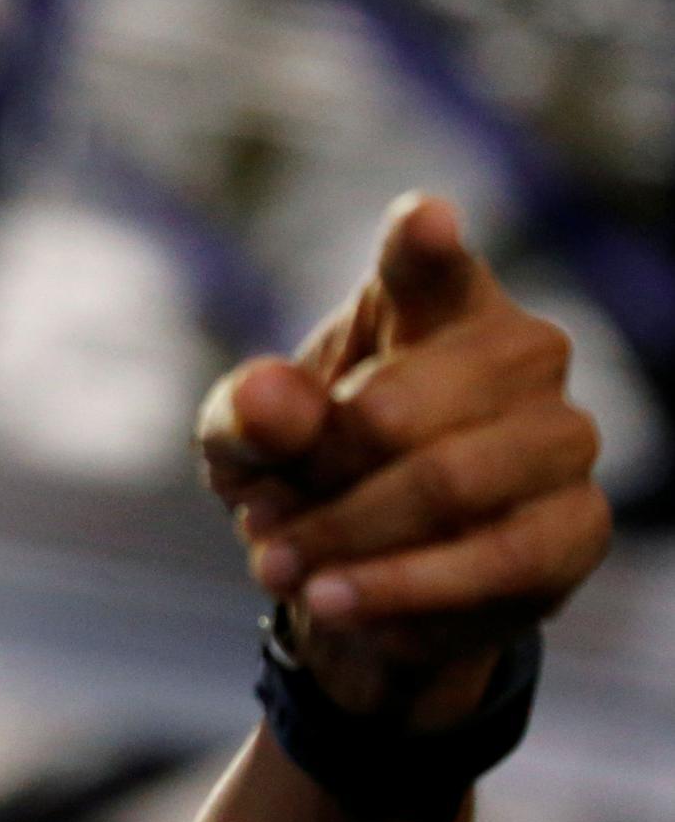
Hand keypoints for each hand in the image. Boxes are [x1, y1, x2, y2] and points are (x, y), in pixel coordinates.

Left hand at [196, 195, 609, 723]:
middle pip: (397, 409)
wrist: (360, 580)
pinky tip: (338, 602)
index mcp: (430, 304)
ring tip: (280, 568)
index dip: (422, 243)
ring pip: (448, 485)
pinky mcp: (575, 527)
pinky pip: (493, 561)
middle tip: (257, 525)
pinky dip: (398, 590)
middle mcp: (519, 352)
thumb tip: (265, 395)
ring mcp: (559, 437)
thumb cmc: (308, 476)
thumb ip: (248, 416)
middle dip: (313, 478)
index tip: (419, 219)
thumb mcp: (246, 447)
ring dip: (346, 538)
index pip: (429, 264)